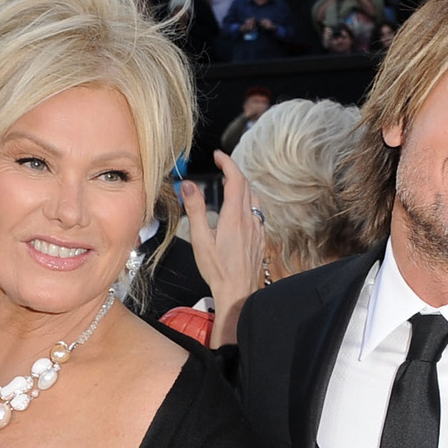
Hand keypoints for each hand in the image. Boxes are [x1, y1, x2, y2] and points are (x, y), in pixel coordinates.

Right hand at [179, 152, 266, 346]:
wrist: (238, 292)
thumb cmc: (217, 269)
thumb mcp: (200, 239)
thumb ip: (195, 210)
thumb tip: (188, 185)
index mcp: (234, 216)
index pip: (235, 179)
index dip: (228, 163)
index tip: (218, 155)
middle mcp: (249, 219)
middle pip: (246, 185)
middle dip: (234, 171)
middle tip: (221, 165)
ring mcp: (257, 228)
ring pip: (253, 198)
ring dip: (242, 185)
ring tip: (229, 183)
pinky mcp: (259, 238)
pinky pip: (257, 211)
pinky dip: (248, 201)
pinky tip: (240, 209)